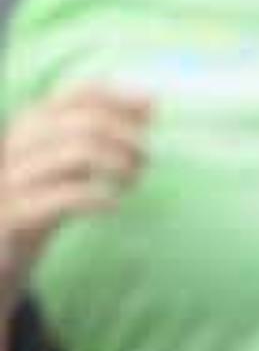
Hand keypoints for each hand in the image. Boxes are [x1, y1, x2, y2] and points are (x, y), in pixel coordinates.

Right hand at [0, 83, 149, 261]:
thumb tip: (151, 102)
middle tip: (144, 157)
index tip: (152, 114)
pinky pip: (62, 196)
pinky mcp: (11, 216)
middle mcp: (15, 146)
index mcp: (30, 126)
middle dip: (126, 134)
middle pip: (83, 121)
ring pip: (75, 152)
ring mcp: (10, 181)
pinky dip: (97, 195)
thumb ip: (105, 132)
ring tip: (132, 180)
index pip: (79, 94)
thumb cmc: (41, 202)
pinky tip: (113, 204)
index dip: (122, 100)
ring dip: (118, 163)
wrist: (0, 255)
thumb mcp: (72, 163)